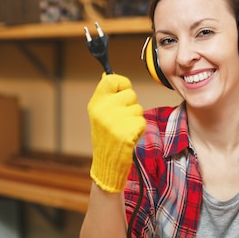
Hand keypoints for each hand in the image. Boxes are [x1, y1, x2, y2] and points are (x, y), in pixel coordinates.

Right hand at [88, 73, 145, 192]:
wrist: (107, 162)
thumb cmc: (105, 136)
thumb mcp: (99, 114)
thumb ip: (105, 96)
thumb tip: (107, 75)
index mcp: (96, 103)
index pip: (111, 79)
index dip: (122, 83)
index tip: (122, 91)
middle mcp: (104, 110)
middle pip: (131, 94)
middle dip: (131, 105)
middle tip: (122, 119)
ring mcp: (115, 121)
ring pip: (138, 108)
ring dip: (135, 118)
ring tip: (124, 129)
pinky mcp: (127, 132)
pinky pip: (142, 121)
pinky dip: (139, 129)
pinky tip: (129, 137)